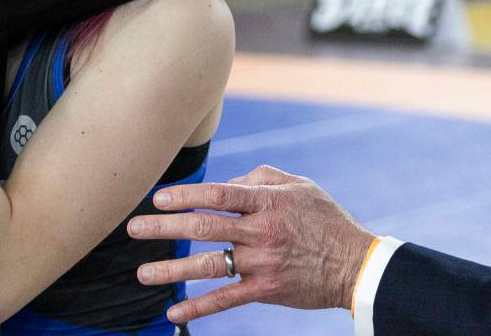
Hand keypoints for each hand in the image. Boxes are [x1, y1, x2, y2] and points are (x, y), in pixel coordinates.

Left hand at [127, 165, 375, 322]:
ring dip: (172, 270)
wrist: (356, 265)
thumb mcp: (297, 185)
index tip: (158, 198)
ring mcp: (262, 263)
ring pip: (209, 266)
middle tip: (133, 228)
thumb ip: (257, 178)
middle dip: (164, 228)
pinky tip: (173, 313)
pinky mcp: (266, 290)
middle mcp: (260, 232)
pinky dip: (198, 307)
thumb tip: (223, 182)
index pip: (217, 195)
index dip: (185, 196)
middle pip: (203, 228)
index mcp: (266, 203)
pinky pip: (226, 299)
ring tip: (142, 273)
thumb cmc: (323, 218)